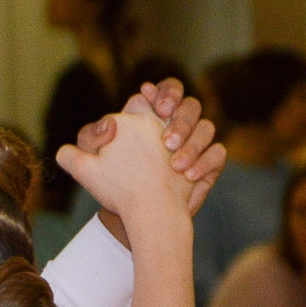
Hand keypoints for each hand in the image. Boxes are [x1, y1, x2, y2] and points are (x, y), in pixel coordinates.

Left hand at [80, 81, 224, 244]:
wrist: (137, 216)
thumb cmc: (115, 186)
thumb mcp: (89, 165)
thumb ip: (87, 140)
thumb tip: (109, 125)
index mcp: (150, 118)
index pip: (167, 90)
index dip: (167, 92)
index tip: (157, 107)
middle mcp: (176, 128)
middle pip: (191, 105)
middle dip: (182, 118)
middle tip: (166, 140)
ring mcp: (194, 146)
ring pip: (207, 127)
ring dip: (192, 143)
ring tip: (174, 164)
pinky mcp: (207, 166)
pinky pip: (218, 154)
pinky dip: (205, 162)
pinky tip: (187, 175)